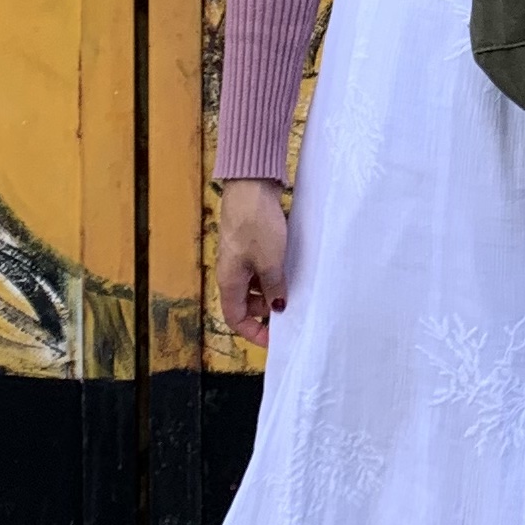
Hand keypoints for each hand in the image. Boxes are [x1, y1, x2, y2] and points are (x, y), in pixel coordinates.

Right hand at [214, 180, 289, 350]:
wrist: (251, 184)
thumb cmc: (256, 225)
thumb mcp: (270, 261)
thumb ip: (274, 288)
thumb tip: (278, 308)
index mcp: (230, 281)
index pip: (235, 318)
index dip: (254, 332)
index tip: (275, 339)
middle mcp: (231, 271)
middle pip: (245, 302)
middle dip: (266, 311)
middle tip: (291, 310)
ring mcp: (240, 255)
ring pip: (254, 284)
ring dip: (271, 290)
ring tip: (294, 289)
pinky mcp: (250, 241)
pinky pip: (260, 267)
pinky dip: (273, 273)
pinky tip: (291, 268)